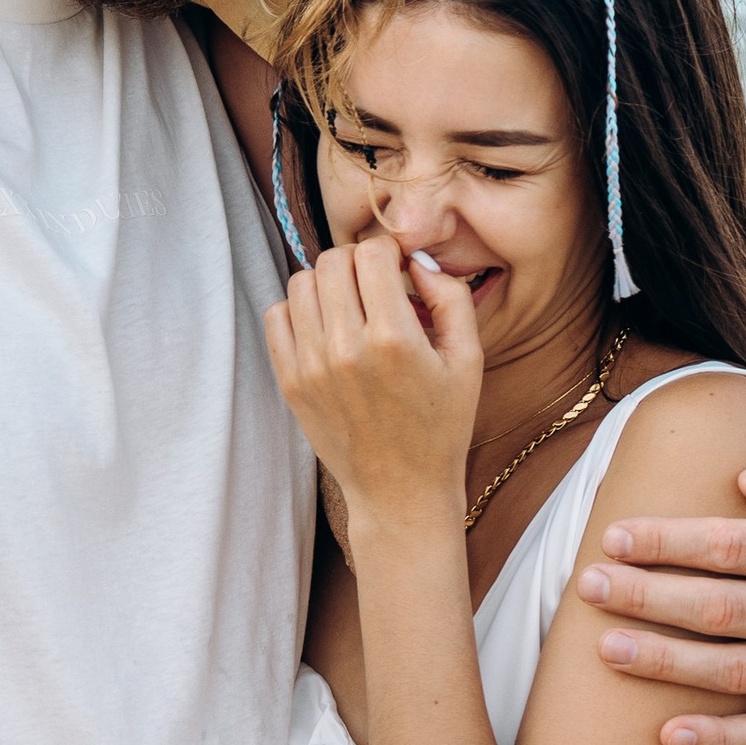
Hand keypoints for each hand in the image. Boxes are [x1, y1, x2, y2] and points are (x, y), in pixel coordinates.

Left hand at [264, 237, 481, 538]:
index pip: (371, 254)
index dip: (389, 253)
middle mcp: (345, 349)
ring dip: (327, 284)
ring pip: (301, 282)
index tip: (399, 271)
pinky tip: (326, 327)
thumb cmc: (441, 426)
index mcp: (393, 339)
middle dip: (358, 263)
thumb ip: (449, 297)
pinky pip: (277, 317)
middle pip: (332, 261)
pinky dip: (299, 310)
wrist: (400, 491)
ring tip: (351, 307)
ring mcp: (311, 366)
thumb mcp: (468, 360)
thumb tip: (416, 260)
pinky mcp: (290, 382)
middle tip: (376, 287)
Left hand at [574, 434, 745, 744]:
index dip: (670, 542)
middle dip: (649, 597)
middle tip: (589, 585)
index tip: (616, 537)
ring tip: (605, 647)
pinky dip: (719, 741)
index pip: (735, 547)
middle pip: (722, 610)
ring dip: (665, 663)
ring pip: (733, 672)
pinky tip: (667, 736)